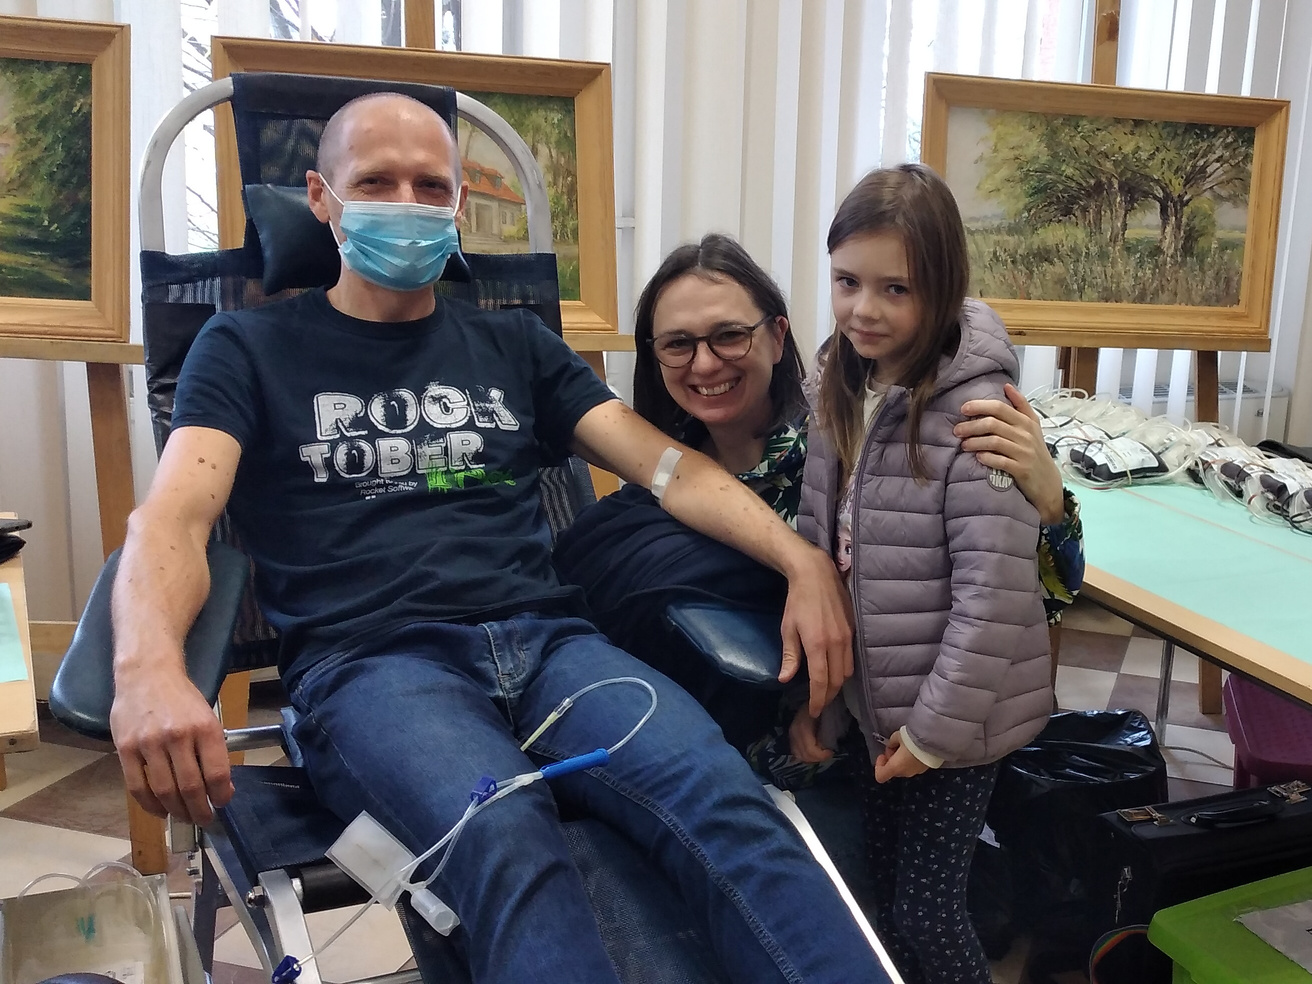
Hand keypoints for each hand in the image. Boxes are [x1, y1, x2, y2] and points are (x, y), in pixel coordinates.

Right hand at [110, 662, 233, 825]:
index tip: (222, 803)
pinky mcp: (126, 749)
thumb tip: (221, 785)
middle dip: (200, 811)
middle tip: (204, 819)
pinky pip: (137, 787)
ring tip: (184, 817)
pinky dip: (150, 805)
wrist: (147, 673)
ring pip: (165, 791)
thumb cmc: (181, 697)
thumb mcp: (207, 716)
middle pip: (191, 787)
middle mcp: (178, 736)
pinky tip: (159, 810)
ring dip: (176, 812)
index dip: (221, 795)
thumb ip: (212, 749)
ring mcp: (149, 744)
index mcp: (205, 728)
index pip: (217, 773)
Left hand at [778, 546, 853, 716]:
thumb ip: (790, 656)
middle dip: (828, 697)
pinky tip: (835, 672)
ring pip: (847, 671)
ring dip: (838, 685)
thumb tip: (785, 679)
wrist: (816, 574)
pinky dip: (844, 670)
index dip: (817, 700)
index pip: (820, 682)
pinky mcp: (854, 630)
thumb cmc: (797, 601)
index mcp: (817, 644)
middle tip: (818, 705)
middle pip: (837, 681)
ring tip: (826, 691)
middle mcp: (836, 643)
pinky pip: (852, 659)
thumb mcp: (787, 628)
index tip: (813, 712)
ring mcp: (848, 637)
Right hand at [788, 705, 834, 763]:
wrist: (815, 696)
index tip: (831, 752)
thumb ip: (827, 732)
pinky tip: (813, 753)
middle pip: (804, 755)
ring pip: (799, 755)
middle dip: (817, 758)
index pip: (810, 749)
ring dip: (811, 758)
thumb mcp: (828, 717)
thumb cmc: (824, 706)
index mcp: (803, 726)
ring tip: (821, 753)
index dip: (821, 755)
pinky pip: (796, 752)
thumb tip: (826, 746)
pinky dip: (805, 755)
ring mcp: (791, 734)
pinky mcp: (791, 735)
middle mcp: (794, 731)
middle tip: (828, 754)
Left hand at [873, 730, 930, 782]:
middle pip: (893, 770)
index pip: (880, 776)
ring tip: (906, 745)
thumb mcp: (897, 736)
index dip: (878, 766)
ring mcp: (917, 772)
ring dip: (901, 760)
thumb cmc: (913, 739)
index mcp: (895, 767)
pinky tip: (915, 748)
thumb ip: (891, 743)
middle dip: (891, 759)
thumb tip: (892, 745)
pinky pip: (913, 766)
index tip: (882, 755)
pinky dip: (911, 760)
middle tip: (895, 746)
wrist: (934, 740)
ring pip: (903, 768)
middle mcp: (905, 772)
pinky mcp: (925, 768)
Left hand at [956, 383, 1064, 524]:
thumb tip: (1006, 385)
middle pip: (993, 423)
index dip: (980, 406)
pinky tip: (978, 457)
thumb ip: (1021, 405)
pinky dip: (986, 457)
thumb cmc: (1035, 451)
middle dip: (971, 425)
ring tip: (964, 444)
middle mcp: (1026, 435)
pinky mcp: (1022, 469)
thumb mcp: (1033, 426)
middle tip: (957, 430)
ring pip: (994, 441)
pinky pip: (999, 460)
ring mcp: (1024, 452)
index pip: (1000, 408)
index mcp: (1026, 422)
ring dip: (975, 442)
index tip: (964, 409)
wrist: (1048, 483)